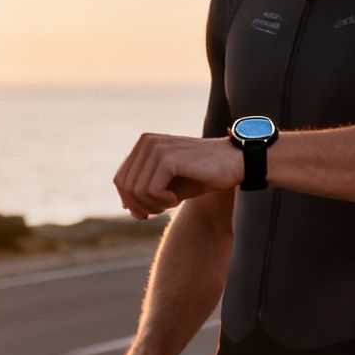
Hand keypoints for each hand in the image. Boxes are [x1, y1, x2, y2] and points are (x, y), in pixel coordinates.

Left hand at [114, 134, 241, 218]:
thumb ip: (146, 193)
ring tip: (171, 204)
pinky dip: (162, 202)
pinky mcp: (168, 159)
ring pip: (136, 190)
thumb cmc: (201, 176)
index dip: (130, 201)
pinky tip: (176, 200)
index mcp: (144, 145)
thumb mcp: (169, 186)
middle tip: (160, 211)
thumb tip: (126, 207)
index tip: (148, 212)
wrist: (234, 164)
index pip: (120, 179)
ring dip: (153, 206)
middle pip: (125, 186)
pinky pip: (151, 190)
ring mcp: (156, 148)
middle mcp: (146, 142)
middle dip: (140, 206)